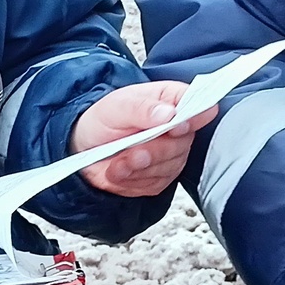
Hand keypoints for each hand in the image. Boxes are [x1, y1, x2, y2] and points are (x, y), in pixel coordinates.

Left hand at [70, 81, 215, 197]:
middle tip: (134, 152)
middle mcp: (177, 128)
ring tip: (118, 163)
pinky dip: (133, 181)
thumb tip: (169, 114)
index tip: (174, 127)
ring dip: (139, 168)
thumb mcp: (117, 106)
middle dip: (155, 151)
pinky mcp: (161, 176)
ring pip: (169, 167)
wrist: (85, 146)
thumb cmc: (104, 120)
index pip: (198, 105)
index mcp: (172, 101)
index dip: (191, 118)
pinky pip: (155, 184)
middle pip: (183, 143)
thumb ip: (142, 108)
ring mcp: (172, 154)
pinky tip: (119, 172)